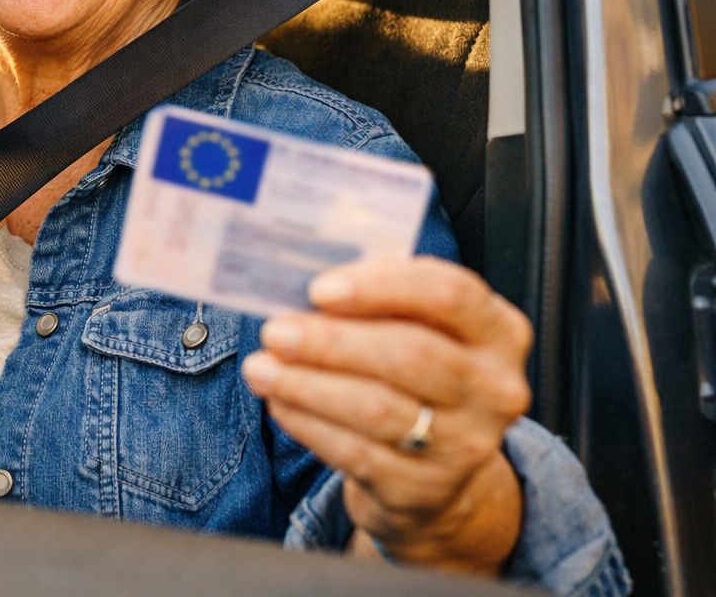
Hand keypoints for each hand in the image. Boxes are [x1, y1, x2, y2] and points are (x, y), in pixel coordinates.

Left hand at [240, 258, 531, 573]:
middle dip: (332, 342)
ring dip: (307, 385)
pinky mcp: (424, 488)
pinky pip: (356, 452)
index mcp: (497, 330)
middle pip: (410, 355)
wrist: (437, 469)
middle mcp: (494, 388)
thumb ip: (377, 292)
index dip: (383, 287)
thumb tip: (304, 269)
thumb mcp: (415, 324)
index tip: (321, 288)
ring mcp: (465, 444)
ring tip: (260, 368)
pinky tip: (279, 402)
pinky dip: (308, 424)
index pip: (451, 295)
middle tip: (274, 331)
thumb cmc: (414, 372)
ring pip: (377, 408)